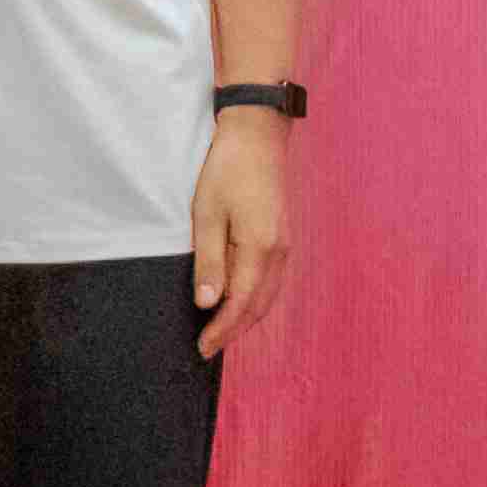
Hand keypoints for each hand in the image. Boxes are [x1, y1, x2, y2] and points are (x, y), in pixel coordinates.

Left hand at [191, 112, 293, 357]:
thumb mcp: (207, 214)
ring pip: (267, 297)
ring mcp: (284, 247)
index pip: (240, 304)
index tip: (202, 348)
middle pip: (257, 307)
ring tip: (219, 333)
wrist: (257, 138)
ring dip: (244, 318)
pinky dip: (255, 300)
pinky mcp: (282, 239)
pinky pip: (271, 282)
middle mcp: (279, 254)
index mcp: (260, 249)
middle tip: (206, 348)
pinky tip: (238, 303)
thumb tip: (208, 304)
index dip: (221, 330)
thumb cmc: (227, 171)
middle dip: (233, 331)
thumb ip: (209, 262)